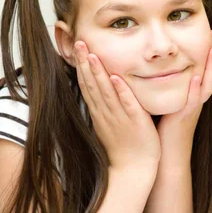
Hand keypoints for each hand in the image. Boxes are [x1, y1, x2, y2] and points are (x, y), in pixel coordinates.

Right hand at [74, 41, 160, 170]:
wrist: (132, 170)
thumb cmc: (123, 147)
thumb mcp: (108, 124)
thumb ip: (104, 107)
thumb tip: (99, 91)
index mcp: (99, 112)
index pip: (87, 85)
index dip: (81, 66)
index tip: (76, 48)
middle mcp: (105, 113)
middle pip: (92, 84)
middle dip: (84, 63)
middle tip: (79, 42)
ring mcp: (118, 117)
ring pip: (105, 92)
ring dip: (98, 73)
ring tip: (92, 54)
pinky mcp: (135, 122)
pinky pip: (127, 105)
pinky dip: (121, 92)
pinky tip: (115, 78)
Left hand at [156, 29, 211, 164]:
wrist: (165, 152)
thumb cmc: (164, 127)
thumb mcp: (169, 99)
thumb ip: (169, 84)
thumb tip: (160, 66)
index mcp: (193, 93)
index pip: (205, 68)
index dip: (210, 51)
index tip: (210, 32)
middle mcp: (197, 98)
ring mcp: (193, 107)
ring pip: (207, 83)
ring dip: (211, 65)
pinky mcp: (185, 117)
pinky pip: (194, 101)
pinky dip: (196, 88)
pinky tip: (195, 76)